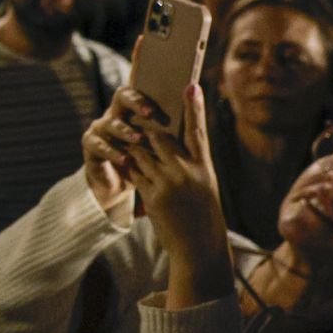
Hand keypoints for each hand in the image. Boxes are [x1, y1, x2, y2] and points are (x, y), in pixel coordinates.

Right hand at [83, 79, 165, 209]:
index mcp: (133, 108)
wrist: (120, 184)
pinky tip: (126, 159)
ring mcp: (100, 128)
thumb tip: (192, 113)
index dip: (149, 90)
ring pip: (110, 122)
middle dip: (137, 103)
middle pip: (122, 96)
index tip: (160, 100)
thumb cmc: (144, 161)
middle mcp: (115, 113)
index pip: (139, 88)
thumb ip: (169, 130)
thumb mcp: (159, 146)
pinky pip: (98, 144)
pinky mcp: (91, 145)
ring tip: (139, 139)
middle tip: (151, 113)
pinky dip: (112, 151)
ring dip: (125, 130)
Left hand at [125, 85, 232, 305]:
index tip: (191, 84)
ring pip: (142, 153)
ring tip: (131, 144)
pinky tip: (128, 169)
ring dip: (134, 149)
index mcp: (204, 167)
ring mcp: (169, 184)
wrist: (199, 248)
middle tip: (139, 121)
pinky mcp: (153, 197)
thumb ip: (190, 163)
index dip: (195, 106)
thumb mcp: (204, 185)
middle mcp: (187, 172)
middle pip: (159, 137)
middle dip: (147, 131)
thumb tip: (171, 144)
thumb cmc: (203, 215)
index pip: (198, 131)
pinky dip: (130, 169)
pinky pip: (134, 173)